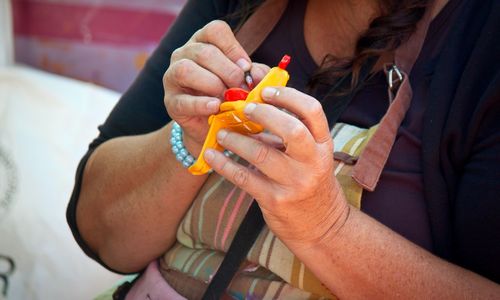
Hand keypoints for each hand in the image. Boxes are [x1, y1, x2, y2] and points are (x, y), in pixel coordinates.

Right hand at [163, 20, 268, 153]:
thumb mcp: (245, 80)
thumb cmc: (230, 96)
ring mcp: (173, 76)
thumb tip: (257, 74)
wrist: (213, 126)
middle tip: (242, 89)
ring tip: (227, 98)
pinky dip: (201, 104)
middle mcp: (184, 54)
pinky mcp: (171, 102)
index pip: (215, 31)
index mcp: (203, 42)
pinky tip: (215, 107)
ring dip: (213, 84)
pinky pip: (183, 100)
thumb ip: (254, 73)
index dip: (233, 48)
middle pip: (204, 52)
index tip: (246, 67)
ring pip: (187, 70)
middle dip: (228, 72)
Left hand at [203, 87, 349, 249]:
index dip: (289, 96)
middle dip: (264, 114)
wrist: (320, 226)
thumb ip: (290, 134)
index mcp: (323, 145)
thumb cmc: (310, 182)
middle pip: (291, 130)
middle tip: (243, 109)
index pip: (312, 111)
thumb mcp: (311, 156)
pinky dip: (224, 164)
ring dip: (237, 139)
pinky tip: (212, 155)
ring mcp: (294, 183)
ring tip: (222, 132)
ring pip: (261, 154)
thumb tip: (254, 109)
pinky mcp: (274, 200)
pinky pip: (243, 178)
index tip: (266, 91)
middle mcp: (313, 162)